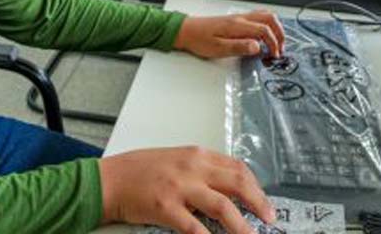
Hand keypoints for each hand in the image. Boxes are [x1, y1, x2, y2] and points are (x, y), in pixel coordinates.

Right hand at [100, 146, 274, 232]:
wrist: (110, 179)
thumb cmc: (139, 170)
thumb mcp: (175, 159)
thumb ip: (200, 169)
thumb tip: (226, 186)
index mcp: (196, 155)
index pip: (237, 167)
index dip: (255, 185)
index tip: (263, 199)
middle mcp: (192, 167)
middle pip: (237, 183)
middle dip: (258, 202)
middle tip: (270, 217)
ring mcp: (180, 187)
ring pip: (222, 207)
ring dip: (241, 226)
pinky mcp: (166, 208)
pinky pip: (194, 227)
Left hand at [173, 10, 284, 58]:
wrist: (187, 30)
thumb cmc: (199, 39)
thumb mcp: (218, 48)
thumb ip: (239, 47)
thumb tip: (257, 47)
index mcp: (237, 25)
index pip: (264, 30)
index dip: (273, 43)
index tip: (273, 55)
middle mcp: (240, 18)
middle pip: (269, 18)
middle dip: (279, 33)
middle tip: (280, 48)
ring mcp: (239, 17)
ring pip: (265, 15)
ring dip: (274, 28)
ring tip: (275, 43)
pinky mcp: (236, 20)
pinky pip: (257, 17)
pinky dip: (266, 25)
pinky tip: (263, 36)